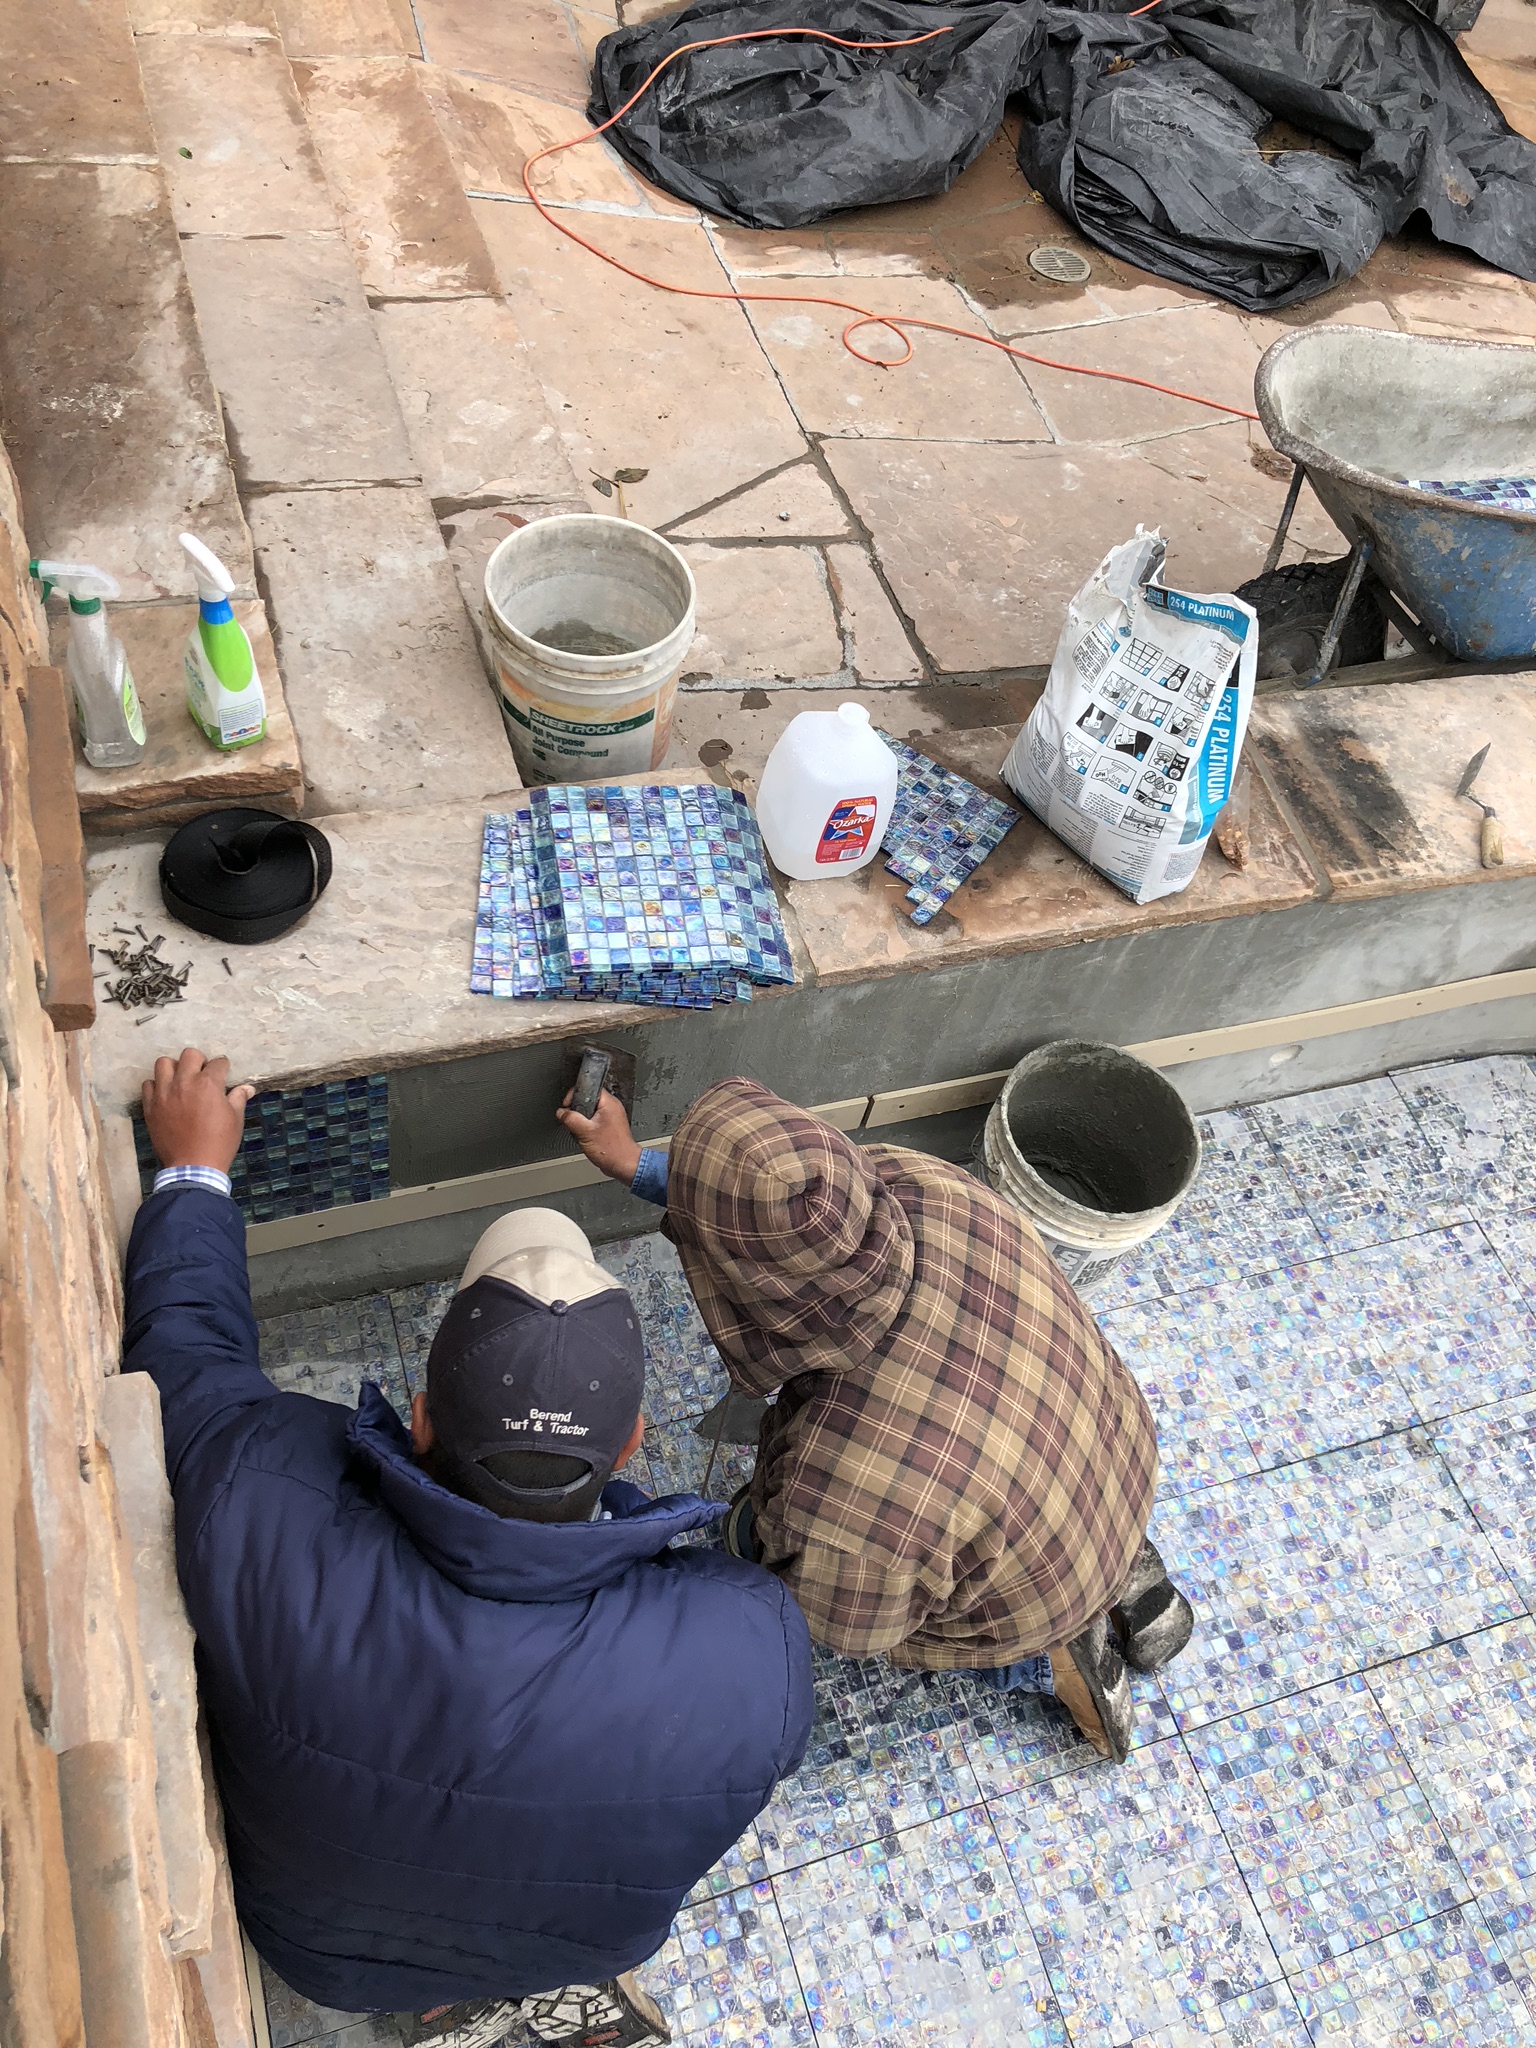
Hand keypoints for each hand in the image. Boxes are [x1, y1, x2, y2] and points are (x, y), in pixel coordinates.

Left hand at [142, 1048, 253, 1173]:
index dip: (223, 1067)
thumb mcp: (235, 1120)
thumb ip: (239, 1098)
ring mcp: (164, 1094)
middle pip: (189, 1055)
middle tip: (202, 1074)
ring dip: (174, 1068)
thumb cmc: (219, 1143)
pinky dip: (157, 1086)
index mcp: (208, 1084)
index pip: (217, 1063)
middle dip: (199, 1061)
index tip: (224, 1071)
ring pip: (164, 1064)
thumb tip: (247, 1088)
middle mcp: (184, 1083)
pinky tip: (166, 1095)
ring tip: (181, 1080)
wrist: (193, 1167)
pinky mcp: (151, 1106)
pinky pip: (148, 1085)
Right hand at [556, 1085, 640, 1185]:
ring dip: (581, 1121)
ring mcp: (611, 1117)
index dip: (574, 1096)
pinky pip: (593, 1122)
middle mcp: (612, 1107)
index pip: (588, 1088)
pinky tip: (586, 1137)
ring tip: (582, 1132)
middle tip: (575, 1122)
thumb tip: (561, 1112)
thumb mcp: (584, 1132)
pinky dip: (587, 1128)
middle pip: (587, 1100)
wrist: (623, 1165)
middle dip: (577, 1111)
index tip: (567, 1106)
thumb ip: (570, 1119)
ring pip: (589, 1112)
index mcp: (609, 1103)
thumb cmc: (612, 1150)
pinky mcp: (609, 1127)